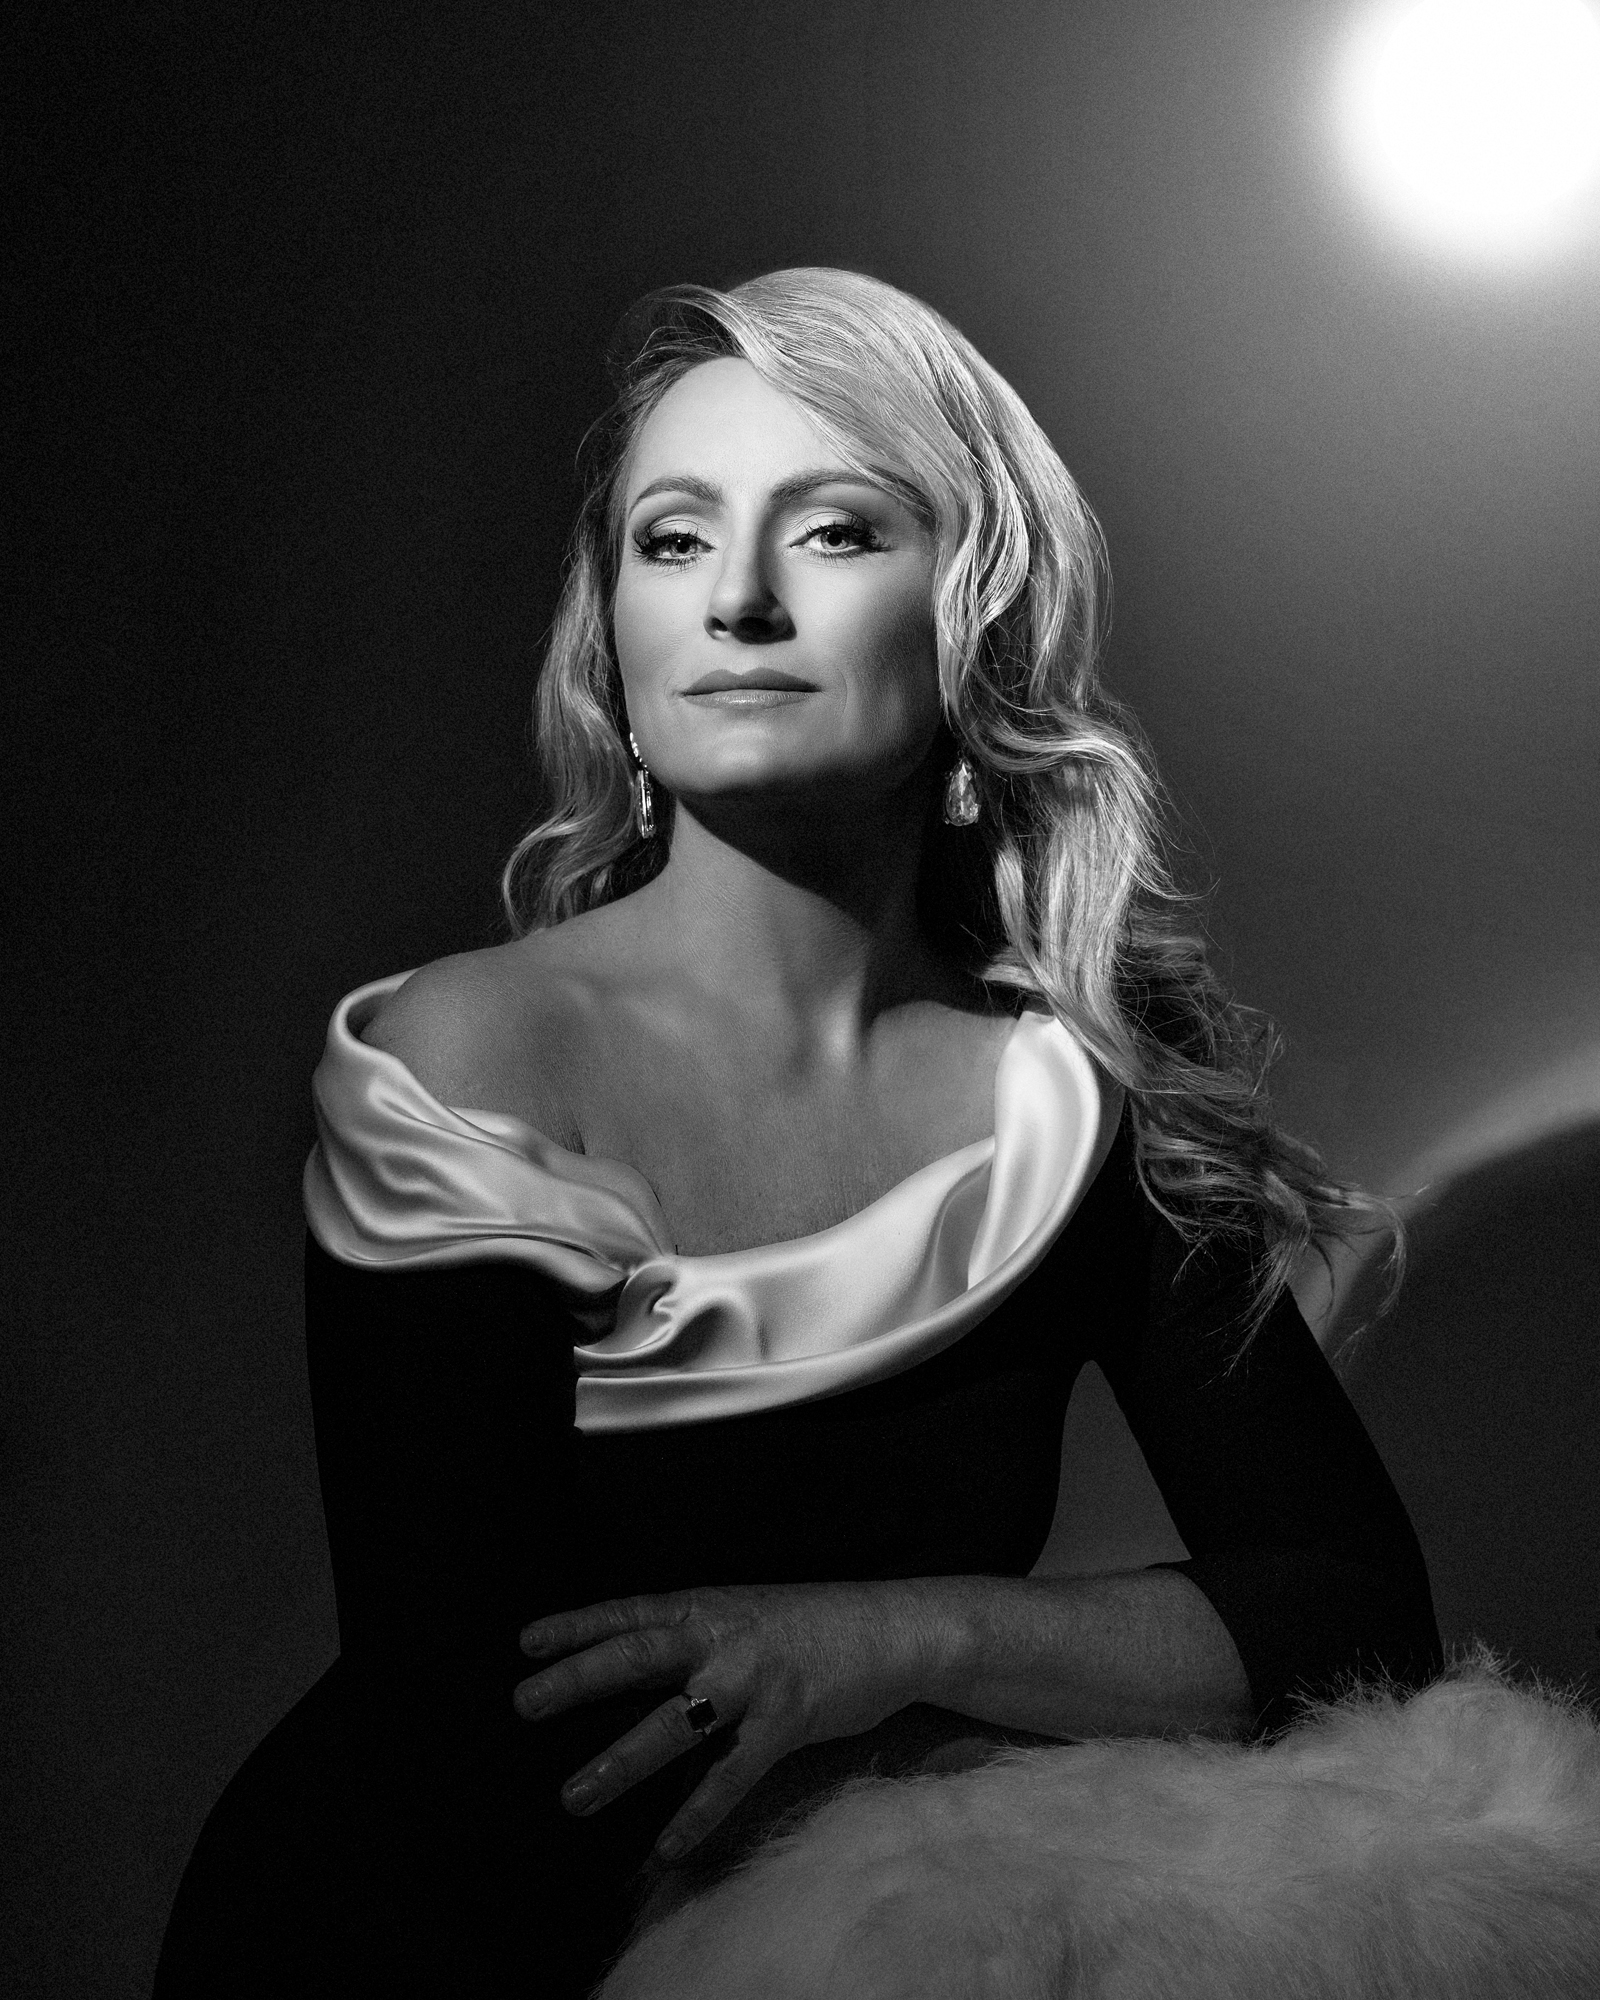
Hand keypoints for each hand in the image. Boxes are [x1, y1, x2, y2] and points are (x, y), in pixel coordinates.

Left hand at [513, 1581, 945, 1860]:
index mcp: (709, 1606)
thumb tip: (639, 1658)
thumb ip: (697, 1633)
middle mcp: (723, 1637)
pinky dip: (697, 1813)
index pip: (630, 1612)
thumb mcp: (747, 1613)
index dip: (578, 1625)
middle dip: (578, 1680)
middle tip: (524, 1702)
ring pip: (674, 1722)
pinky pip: (731, 1775)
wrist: (894, 1629)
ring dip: (620, 1760)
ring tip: (573, 1795)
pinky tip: (667, 1846)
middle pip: (637, 1656)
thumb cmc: (815, 1624)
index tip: (527, 1642)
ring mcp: (753, 1679)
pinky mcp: (786, 1721)